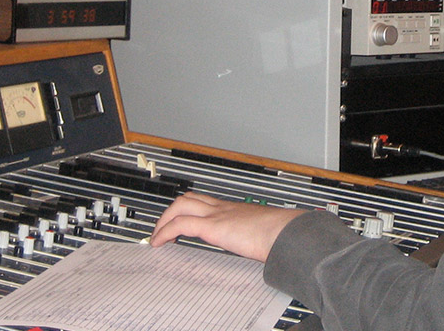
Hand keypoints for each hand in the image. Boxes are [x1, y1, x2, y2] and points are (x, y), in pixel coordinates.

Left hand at [149, 192, 303, 261]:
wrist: (285, 232)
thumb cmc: (281, 234)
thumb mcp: (263, 232)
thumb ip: (254, 235)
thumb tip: (259, 246)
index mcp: (234, 209)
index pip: (206, 201)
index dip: (190, 208)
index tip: (182, 222)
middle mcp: (223, 208)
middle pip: (189, 198)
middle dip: (171, 210)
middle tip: (163, 227)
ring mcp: (217, 214)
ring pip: (181, 205)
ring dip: (164, 219)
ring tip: (157, 235)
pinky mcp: (213, 226)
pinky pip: (180, 224)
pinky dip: (165, 231)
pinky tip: (159, 242)